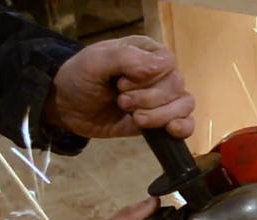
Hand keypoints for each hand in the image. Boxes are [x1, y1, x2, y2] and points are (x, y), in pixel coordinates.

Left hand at [44, 35, 194, 138]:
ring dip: (161, 115)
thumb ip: (126, 58)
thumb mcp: (94, 62)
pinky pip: (188, 123)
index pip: (167, 62)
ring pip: (184, 105)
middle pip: (176, 85)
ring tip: (136, 119)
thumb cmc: (80, 78)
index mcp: (146, 52)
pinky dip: (183, 128)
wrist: (68, 109)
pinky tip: (170, 130)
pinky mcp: (162, 120)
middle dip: (149, 99)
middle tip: (121, 102)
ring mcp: (163, 98)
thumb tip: (162, 67)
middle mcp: (159, 73)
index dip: (149, 77)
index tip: (121, 83)